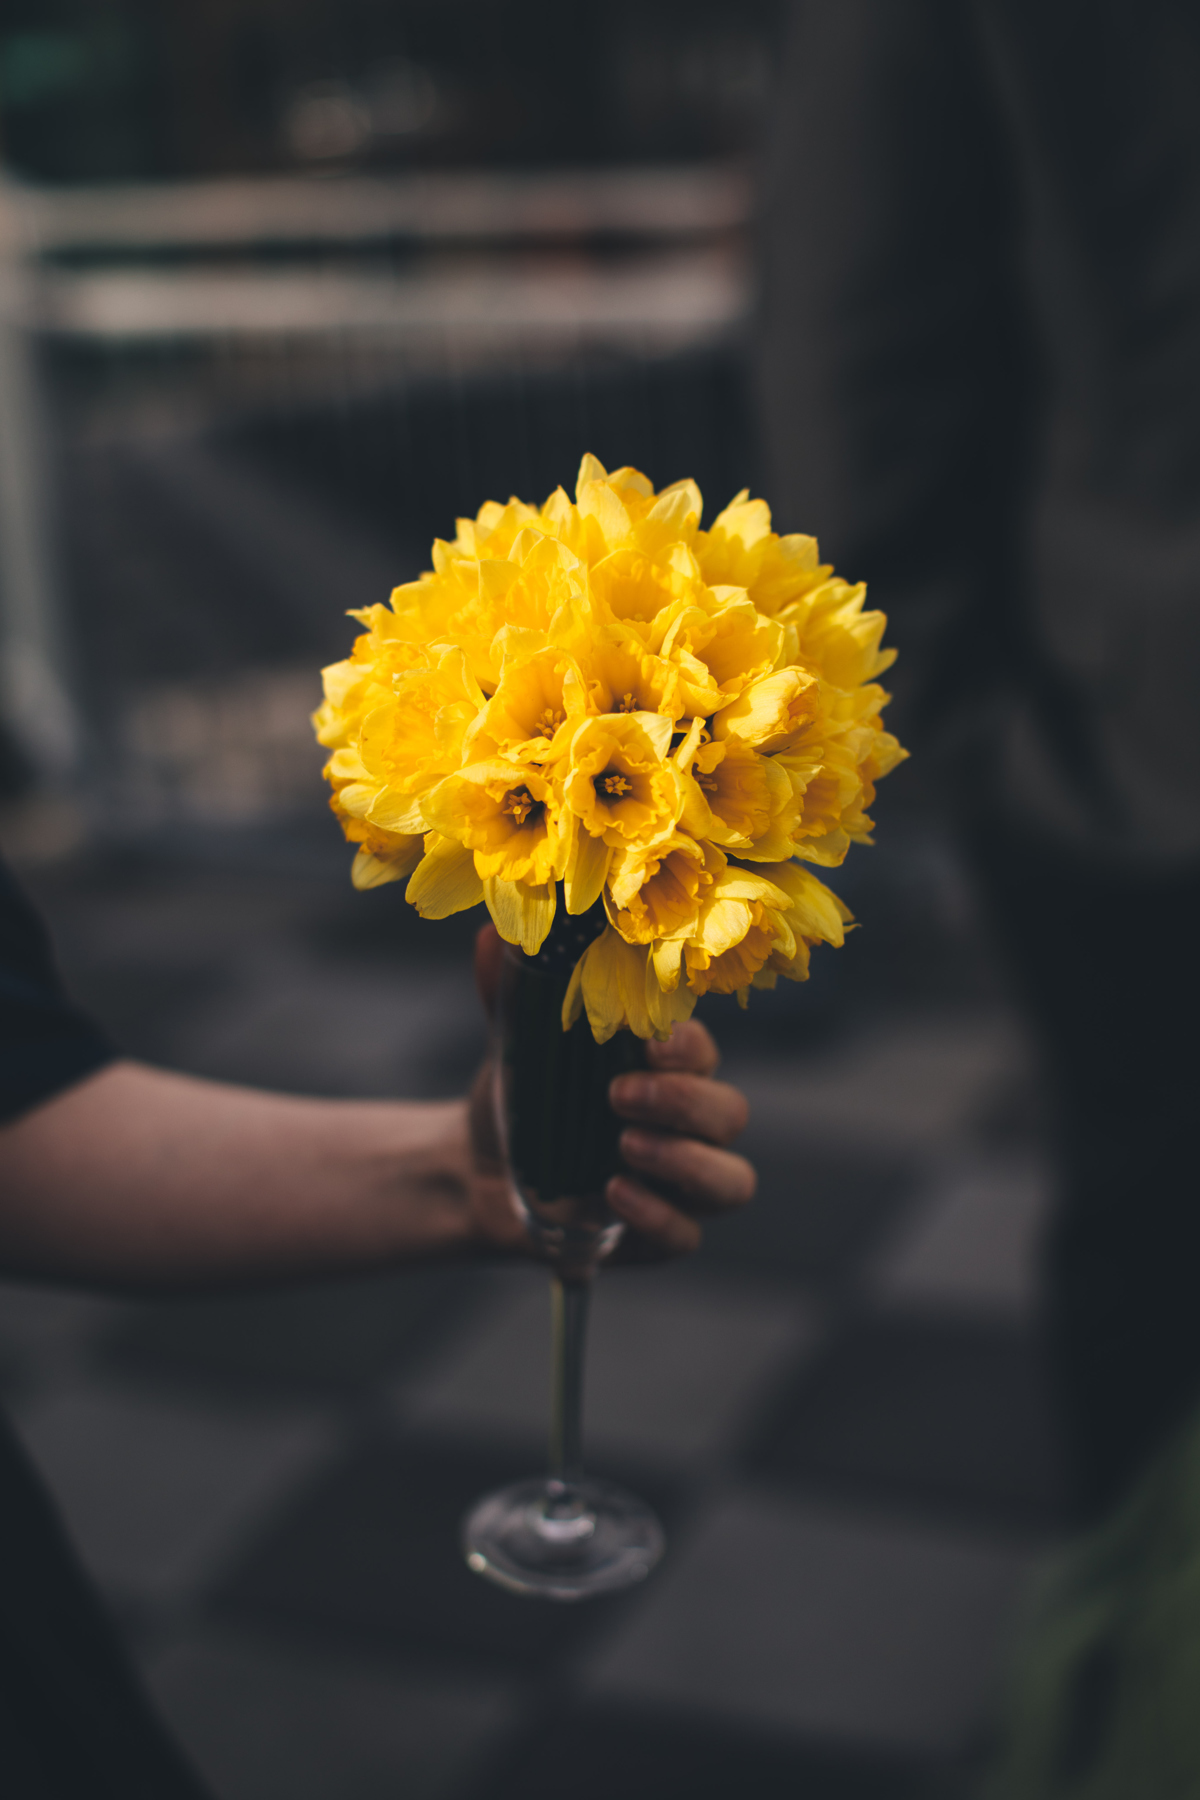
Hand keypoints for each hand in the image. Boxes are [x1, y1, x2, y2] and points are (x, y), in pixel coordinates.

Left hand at [466, 925, 754, 1261]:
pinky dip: (657, 1215)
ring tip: (624, 1147)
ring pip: (732, 1181)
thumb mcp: (513, 1045)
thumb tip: (492, 934)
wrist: (477, 1169)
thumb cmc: (521, 1095)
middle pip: (730, 1113)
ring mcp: (679, 1186)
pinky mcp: (659, 1236)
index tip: (648, 1041)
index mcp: (666, 1070)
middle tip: (618, 1095)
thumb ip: (512, 994)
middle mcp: (687, 1126)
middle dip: (683, 1102)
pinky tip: (614, 1194)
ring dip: (687, 1162)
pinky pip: (686, 1235)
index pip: (702, 1053)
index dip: (688, 1048)